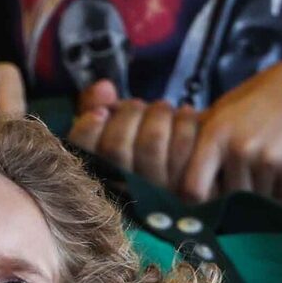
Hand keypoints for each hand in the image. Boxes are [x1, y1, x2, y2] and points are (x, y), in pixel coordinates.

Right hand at [70, 79, 206, 191]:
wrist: (200, 164)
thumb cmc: (145, 139)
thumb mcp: (113, 123)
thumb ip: (96, 104)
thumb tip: (104, 87)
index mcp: (99, 174)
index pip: (81, 158)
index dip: (87, 132)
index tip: (101, 112)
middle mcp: (124, 191)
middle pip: (116, 146)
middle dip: (129, 113)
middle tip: (139, 105)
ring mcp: (156, 195)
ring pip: (151, 140)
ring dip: (158, 113)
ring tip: (164, 108)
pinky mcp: (188, 192)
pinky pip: (182, 146)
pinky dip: (185, 121)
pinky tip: (185, 114)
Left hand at [180, 47, 281, 201]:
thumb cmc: (272, 94)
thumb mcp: (230, 107)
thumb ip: (206, 139)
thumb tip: (183, 178)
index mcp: (216, 133)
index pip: (192, 189)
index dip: (197, 197)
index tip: (207, 192)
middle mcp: (240, 149)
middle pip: (229, 197)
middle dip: (239, 188)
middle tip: (254, 162)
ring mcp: (270, 161)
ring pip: (258, 197)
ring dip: (265, 185)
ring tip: (277, 151)